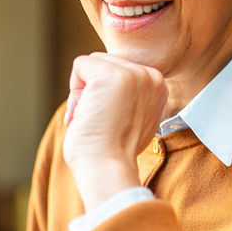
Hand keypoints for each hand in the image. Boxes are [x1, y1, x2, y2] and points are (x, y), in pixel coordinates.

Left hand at [62, 53, 166, 210]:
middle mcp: (150, 76)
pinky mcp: (110, 76)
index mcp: (158, 86)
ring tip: (91, 118)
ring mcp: (132, 74)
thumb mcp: (132, 118)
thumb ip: (128, 96)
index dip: (106, 94)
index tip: (108, 121)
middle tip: (96, 121)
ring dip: (83, 91)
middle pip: (107, 62)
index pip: (121, 70)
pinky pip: (80, 65)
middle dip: (93, 89)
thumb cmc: (113, 151)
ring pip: (93, 63)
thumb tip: (109, 87)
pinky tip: (83, 112)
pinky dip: (74, 88)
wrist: (108, 168)